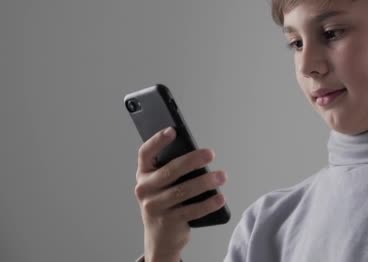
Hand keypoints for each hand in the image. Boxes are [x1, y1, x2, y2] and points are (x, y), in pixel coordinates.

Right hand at [133, 127, 226, 261]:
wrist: (161, 238)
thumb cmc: (167, 202)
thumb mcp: (164, 185)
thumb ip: (174, 169)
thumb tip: (199, 155)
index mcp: (143, 174)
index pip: (145, 153)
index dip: (157, 140)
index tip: (173, 130)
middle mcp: (145, 190)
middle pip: (170, 171)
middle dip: (192, 161)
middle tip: (210, 153)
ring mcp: (155, 207)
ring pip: (183, 191)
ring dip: (205, 182)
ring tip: (222, 176)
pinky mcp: (169, 222)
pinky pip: (192, 210)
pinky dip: (208, 203)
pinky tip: (220, 197)